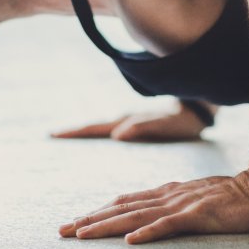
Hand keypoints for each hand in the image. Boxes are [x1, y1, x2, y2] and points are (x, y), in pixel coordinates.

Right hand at [49, 109, 204, 141]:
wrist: (197, 109)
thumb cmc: (182, 121)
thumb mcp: (164, 126)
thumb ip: (143, 128)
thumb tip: (117, 134)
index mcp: (127, 121)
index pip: (96, 127)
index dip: (75, 132)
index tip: (54, 134)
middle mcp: (125, 120)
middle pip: (94, 126)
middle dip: (73, 131)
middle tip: (51, 135)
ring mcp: (129, 121)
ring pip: (101, 127)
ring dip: (84, 132)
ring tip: (66, 137)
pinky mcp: (135, 125)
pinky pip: (111, 129)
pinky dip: (98, 133)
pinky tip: (97, 139)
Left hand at [58, 170, 248, 243]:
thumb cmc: (237, 196)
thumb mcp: (199, 198)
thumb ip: (176, 204)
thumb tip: (153, 215)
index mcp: (169, 192)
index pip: (126, 202)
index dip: (98, 211)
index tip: (75, 223)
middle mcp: (170, 195)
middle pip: (122, 208)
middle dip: (90, 220)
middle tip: (61, 231)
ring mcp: (184, 204)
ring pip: (137, 217)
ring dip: (107, 227)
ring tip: (81, 235)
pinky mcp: (200, 215)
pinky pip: (170, 226)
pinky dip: (149, 233)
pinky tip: (131, 242)